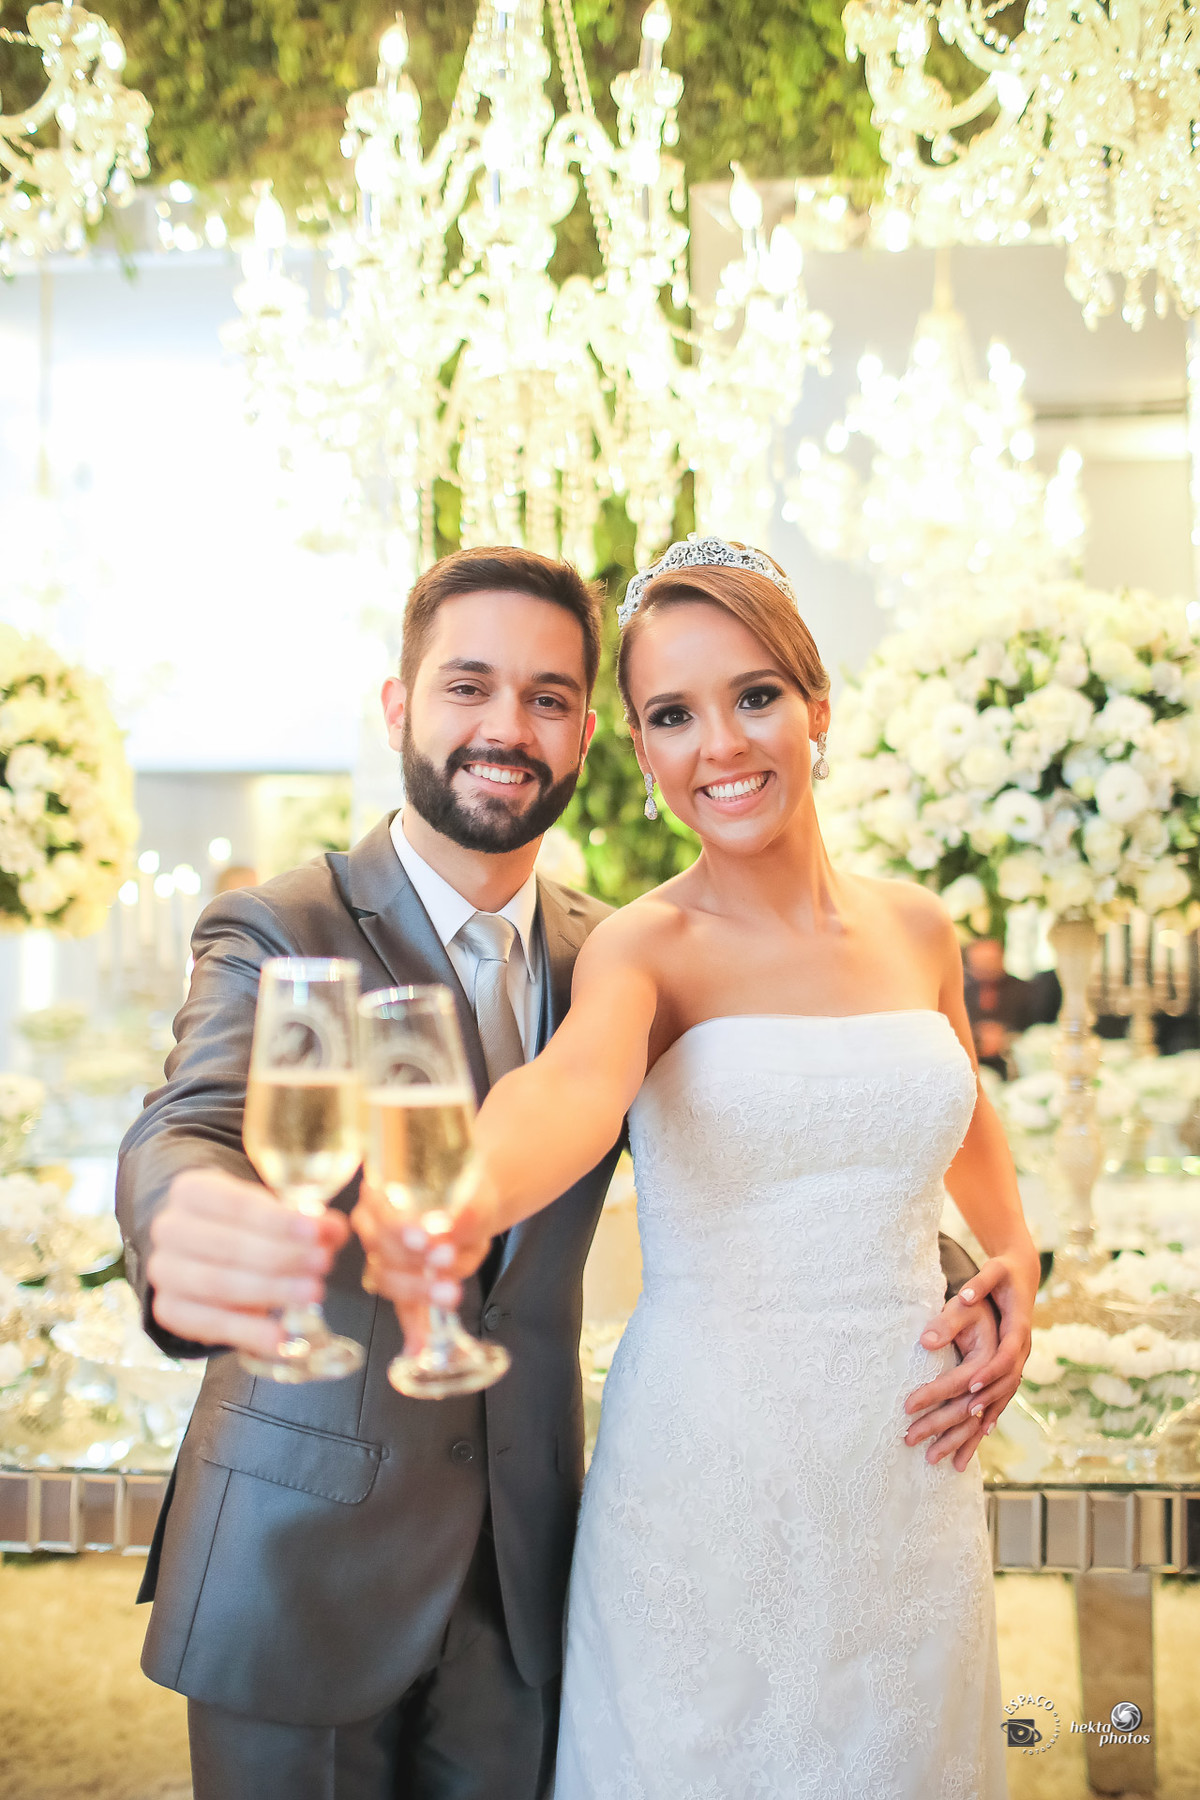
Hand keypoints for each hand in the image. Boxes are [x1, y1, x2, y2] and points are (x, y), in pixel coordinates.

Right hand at [147, 1168, 348, 1357]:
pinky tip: (280, 1337)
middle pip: (228, 1247)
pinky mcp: (168, 1309)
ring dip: (270, 1292)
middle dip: (280, 1258)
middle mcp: (169, 1228)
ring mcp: (164, 1270)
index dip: (278, 1221)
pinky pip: (208, 1325)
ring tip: (311, 1294)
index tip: (316, 1232)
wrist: (199, 1251)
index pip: (236, 1204)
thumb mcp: (272, 1213)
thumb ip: (307, 1222)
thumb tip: (333, 1229)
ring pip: (218, 1284)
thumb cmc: (244, 1225)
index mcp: (191, 1191)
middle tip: (322, 1265)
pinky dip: (247, 1333)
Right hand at [350, 1176, 496, 1352]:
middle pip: (380, 1250)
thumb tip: (453, 1226)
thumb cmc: (464, 1198)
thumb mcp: (473, 1200)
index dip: (400, 1228)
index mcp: (380, 1193)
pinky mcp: (400, 1284)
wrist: (471, 1208)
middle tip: (446, 1262)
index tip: (425, 1239)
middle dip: (415, 1263)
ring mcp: (381, 1257)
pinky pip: (402, 1308)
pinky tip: (418, 1344)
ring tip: (449, 1289)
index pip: (379, 1212)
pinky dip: (413, 1327)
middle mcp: (371, 1225)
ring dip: (418, 1289)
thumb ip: (465, 1213)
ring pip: (387, 1278)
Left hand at [903, 1292, 999, 1471]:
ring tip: (930, 1460)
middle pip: (970, 1407)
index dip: (935, 1393)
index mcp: (998, 1351)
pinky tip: (962, 1458)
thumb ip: (947, 1321)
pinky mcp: (1002, 1389)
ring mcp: (1008, 1384)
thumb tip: (925, 1342)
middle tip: (909, 1438)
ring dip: (956, 1442)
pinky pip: (988, 1420)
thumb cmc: (985, 1297)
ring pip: (980, 1421)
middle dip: (939, 1425)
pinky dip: (974, 1439)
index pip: (961, 1380)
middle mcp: (1007, 1373)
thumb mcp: (965, 1303)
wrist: (1014, 1294)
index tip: (908, 1405)